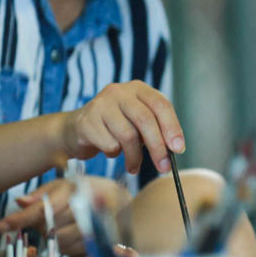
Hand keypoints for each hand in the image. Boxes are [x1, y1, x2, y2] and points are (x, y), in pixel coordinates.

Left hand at [0, 175, 126, 250]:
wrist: (123, 204)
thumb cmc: (87, 192)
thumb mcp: (64, 186)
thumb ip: (41, 194)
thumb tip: (19, 202)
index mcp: (79, 187)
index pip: (45, 206)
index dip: (22, 217)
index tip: (2, 225)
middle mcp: (92, 205)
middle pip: (50, 227)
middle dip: (42, 227)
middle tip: (43, 222)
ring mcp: (101, 224)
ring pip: (61, 241)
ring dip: (54, 238)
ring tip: (62, 226)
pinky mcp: (105, 241)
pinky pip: (73, 250)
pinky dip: (67, 246)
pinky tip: (72, 236)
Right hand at [55, 81, 184, 175]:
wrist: (76, 130)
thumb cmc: (115, 127)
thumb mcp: (137, 122)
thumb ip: (156, 129)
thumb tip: (175, 148)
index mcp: (137, 89)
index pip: (161, 105)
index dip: (172, 127)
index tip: (178, 149)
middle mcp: (119, 92)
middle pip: (145, 120)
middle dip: (157, 147)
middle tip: (163, 167)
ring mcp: (101, 104)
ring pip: (128, 135)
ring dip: (135, 157)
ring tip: (134, 166)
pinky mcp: (86, 121)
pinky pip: (110, 145)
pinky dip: (114, 154)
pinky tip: (111, 151)